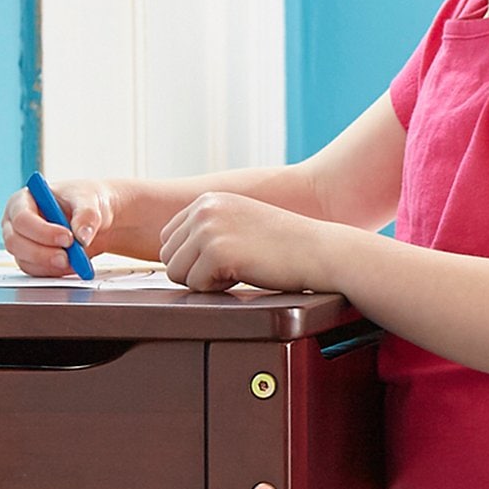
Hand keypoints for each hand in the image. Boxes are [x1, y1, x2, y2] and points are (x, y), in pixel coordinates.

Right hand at [0, 176, 117, 275]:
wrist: (89, 217)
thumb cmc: (80, 200)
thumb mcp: (88, 200)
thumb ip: (86, 215)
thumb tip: (82, 236)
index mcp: (22, 201)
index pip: (22, 218)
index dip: (42, 231)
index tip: (68, 238)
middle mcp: (15, 224)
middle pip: (15, 242)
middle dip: (41, 253)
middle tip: (68, 257)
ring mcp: (21, 244)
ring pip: (24, 260)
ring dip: (49, 264)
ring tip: (74, 261)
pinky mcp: (30, 261)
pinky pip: (36, 272)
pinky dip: (54, 272)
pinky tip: (71, 265)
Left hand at [159, 193, 331, 293]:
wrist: (319, 251)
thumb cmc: (284, 245)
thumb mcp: (240, 223)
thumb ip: (209, 228)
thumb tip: (171, 252)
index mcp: (207, 200)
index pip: (168, 239)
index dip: (193, 259)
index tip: (225, 258)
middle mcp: (203, 208)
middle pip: (169, 257)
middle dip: (196, 271)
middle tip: (233, 266)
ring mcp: (208, 228)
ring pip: (177, 274)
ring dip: (205, 281)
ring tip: (239, 269)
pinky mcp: (216, 251)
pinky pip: (196, 286)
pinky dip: (218, 289)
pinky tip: (245, 273)